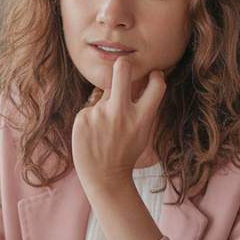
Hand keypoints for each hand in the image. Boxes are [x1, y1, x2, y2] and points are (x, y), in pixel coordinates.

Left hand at [72, 56, 165, 193]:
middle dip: (123, 63)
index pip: (157, 84)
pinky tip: (93, 134)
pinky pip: (90, 107)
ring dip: (106, 105)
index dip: (156, 76)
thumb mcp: (142, 132)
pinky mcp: (82, 117)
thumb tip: (142, 80)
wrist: (104, 177)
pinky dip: (92, 118)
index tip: (152, 75)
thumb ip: (143, 109)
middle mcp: (120, 112)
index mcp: (141, 117)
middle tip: (123, 66)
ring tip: (104, 129)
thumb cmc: (125, 153)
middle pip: (122, 69)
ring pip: (104, 94)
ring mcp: (99, 113)